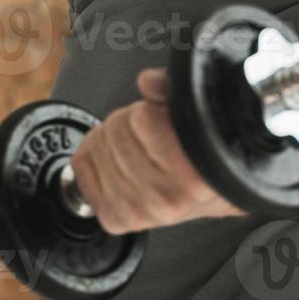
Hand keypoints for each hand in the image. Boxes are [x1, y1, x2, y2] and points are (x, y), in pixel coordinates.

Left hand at [70, 68, 241, 234]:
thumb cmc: (206, 156)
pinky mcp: (116, 218)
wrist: (215, 193)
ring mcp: (138, 210)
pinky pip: (83, 171)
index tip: (157, 118)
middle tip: (145, 133)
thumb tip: (149, 82)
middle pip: (114, 133)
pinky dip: (93, 160)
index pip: (140, 120)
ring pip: (97, 150)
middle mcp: (164, 197)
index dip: (146, 111)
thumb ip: (173, 92)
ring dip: (111, 142)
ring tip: (135, 148)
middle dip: (127, 124)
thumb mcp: (199, 116)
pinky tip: (116, 162)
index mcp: (189, 170)